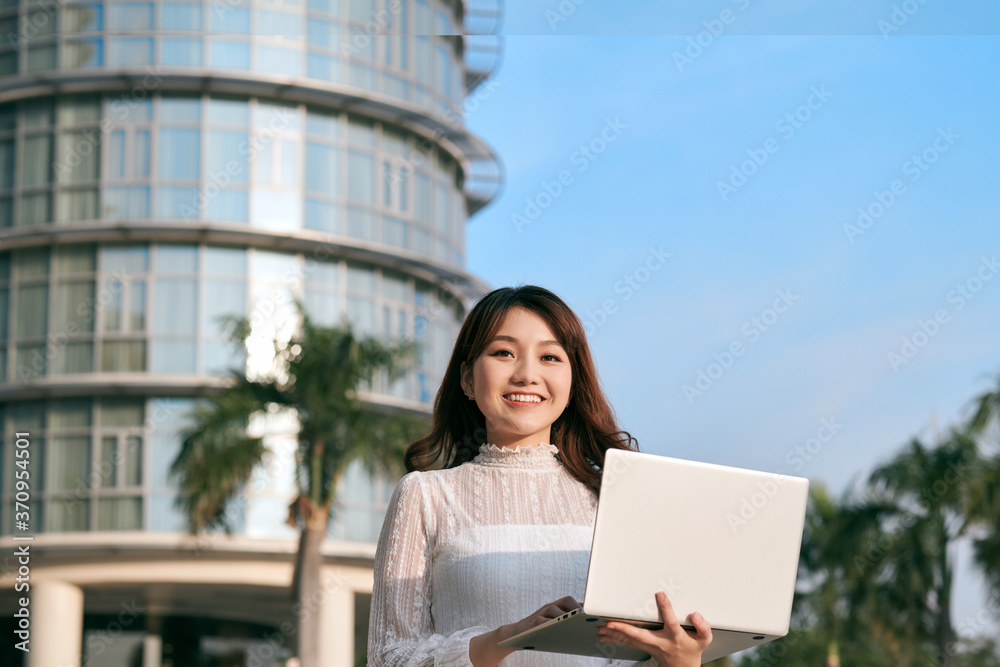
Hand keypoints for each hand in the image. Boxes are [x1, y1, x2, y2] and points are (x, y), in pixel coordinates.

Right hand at [470, 596, 579, 666]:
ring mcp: (541, 613)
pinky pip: (543, 621)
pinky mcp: (533, 622)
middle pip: (566, 600)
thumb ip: (566, 625)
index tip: (595, 612)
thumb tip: (585, 632)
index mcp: (557, 607)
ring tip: (576, 624)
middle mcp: (550, 606)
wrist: (516, 635)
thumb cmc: (539, 632)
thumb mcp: (554, 626)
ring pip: (554, 609)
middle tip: (586, 617)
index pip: (573, 601)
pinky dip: (551, 624)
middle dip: (577, 607)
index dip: (584, 604)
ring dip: (566, 615)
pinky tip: (559, 631)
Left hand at [597, 591, 711, 666]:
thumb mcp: (703, 639)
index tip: (660, 594)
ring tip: (601, 629)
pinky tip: (605, 635)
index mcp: (675, 636)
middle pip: (641, 635)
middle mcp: (661, 642)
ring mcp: (651, 646)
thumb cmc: (691, 649)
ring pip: (631, 640)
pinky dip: (616, 639)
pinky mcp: (644, 647)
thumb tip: (696, 615)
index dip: (666, 608)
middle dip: (626, 629)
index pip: (671, 622)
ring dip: (615, 635)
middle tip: (610, 623)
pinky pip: (628, 643)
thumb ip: (703, 627)